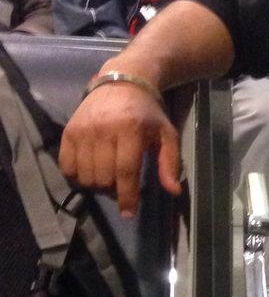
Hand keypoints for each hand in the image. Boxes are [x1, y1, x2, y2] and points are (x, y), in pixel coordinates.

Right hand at [58, 83, 182, 217]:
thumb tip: (173, 191)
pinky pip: (66, 165)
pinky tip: (89, 171)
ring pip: (85, 175)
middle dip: (113, 190)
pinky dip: (77, 175)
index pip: (125, 171)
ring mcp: (83, 130)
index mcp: (130, 130)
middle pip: (103, 177)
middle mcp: (103, 129)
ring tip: (107, 176)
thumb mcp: (166, 134)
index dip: (127, 196)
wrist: (122, 82)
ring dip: (96, 184)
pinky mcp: (69, 130)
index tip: (129, 213)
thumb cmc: (147, 113)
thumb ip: (170, 163)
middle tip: (121, 185)